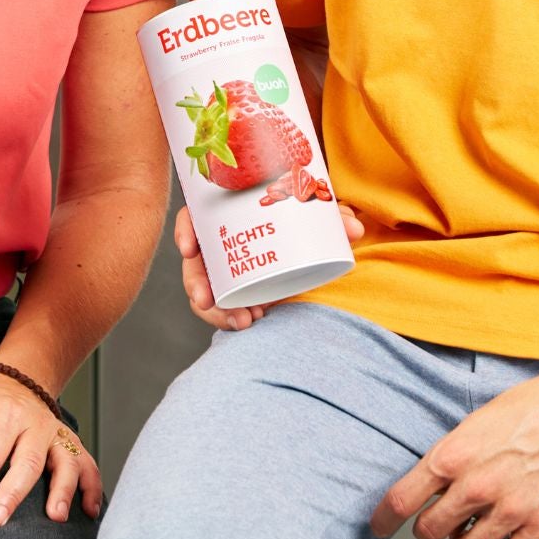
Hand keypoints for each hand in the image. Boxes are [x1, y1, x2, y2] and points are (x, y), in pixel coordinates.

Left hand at [0, 374, 101, 526]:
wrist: (15, 379)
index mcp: (2, 416)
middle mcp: (33, 423)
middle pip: (26, 461)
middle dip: (12, 492)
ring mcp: (54, 433)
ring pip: (64, 461)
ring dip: (62, 489)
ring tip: (55, 517)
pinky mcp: (68, 442)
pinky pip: (87, 463)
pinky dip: (92, 487)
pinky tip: (89, 512)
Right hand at [175, 200, 364, 331]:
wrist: (312, 242)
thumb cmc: (304, 217)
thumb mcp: (315, 213)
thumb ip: (334, 217)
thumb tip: (354, 228)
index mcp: (227, 214)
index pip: (194, 218)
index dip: (185, 232)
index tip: (188, 249)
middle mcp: (220, 242)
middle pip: (194, 262)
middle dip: (196, 284)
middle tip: (206, 299)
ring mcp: (225, 269)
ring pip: (206, 291)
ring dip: (215, 310)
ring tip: (241, 322)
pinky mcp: (236, 291)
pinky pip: (222, 307)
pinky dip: (229, 317)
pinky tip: (246, 324)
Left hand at [368, 362, 538, 538]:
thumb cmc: (526, 408)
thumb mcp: (472, 423)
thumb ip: (449, 456)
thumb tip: (428, 483)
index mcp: (454, 455)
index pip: (403, 499)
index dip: (384, 518)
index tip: (379, 525)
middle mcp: (477, 485)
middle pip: (429, 531)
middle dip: (427, 527)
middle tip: (435, 520)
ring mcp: (508, 508)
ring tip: (466, 531)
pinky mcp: (536, 523)